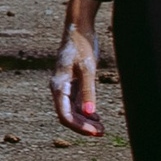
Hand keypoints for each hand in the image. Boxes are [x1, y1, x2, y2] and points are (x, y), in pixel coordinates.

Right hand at [50, 1, 102, 135]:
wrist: (78, 29)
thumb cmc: (81, 46)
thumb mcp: (87, 69)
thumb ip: (88, 92)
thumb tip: (89, 113)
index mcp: (58, 87)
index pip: (65, 116)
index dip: (79, 127)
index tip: (95, 132)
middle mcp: (59, 89)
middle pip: (68, 116)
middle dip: (84, 126)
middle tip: (102, 132)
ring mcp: (65, 86)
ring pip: (72, 111)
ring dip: (85, 121)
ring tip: (101, 127)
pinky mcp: (71, 83)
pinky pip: (76, 103)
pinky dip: (85, 111)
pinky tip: (96, 116)